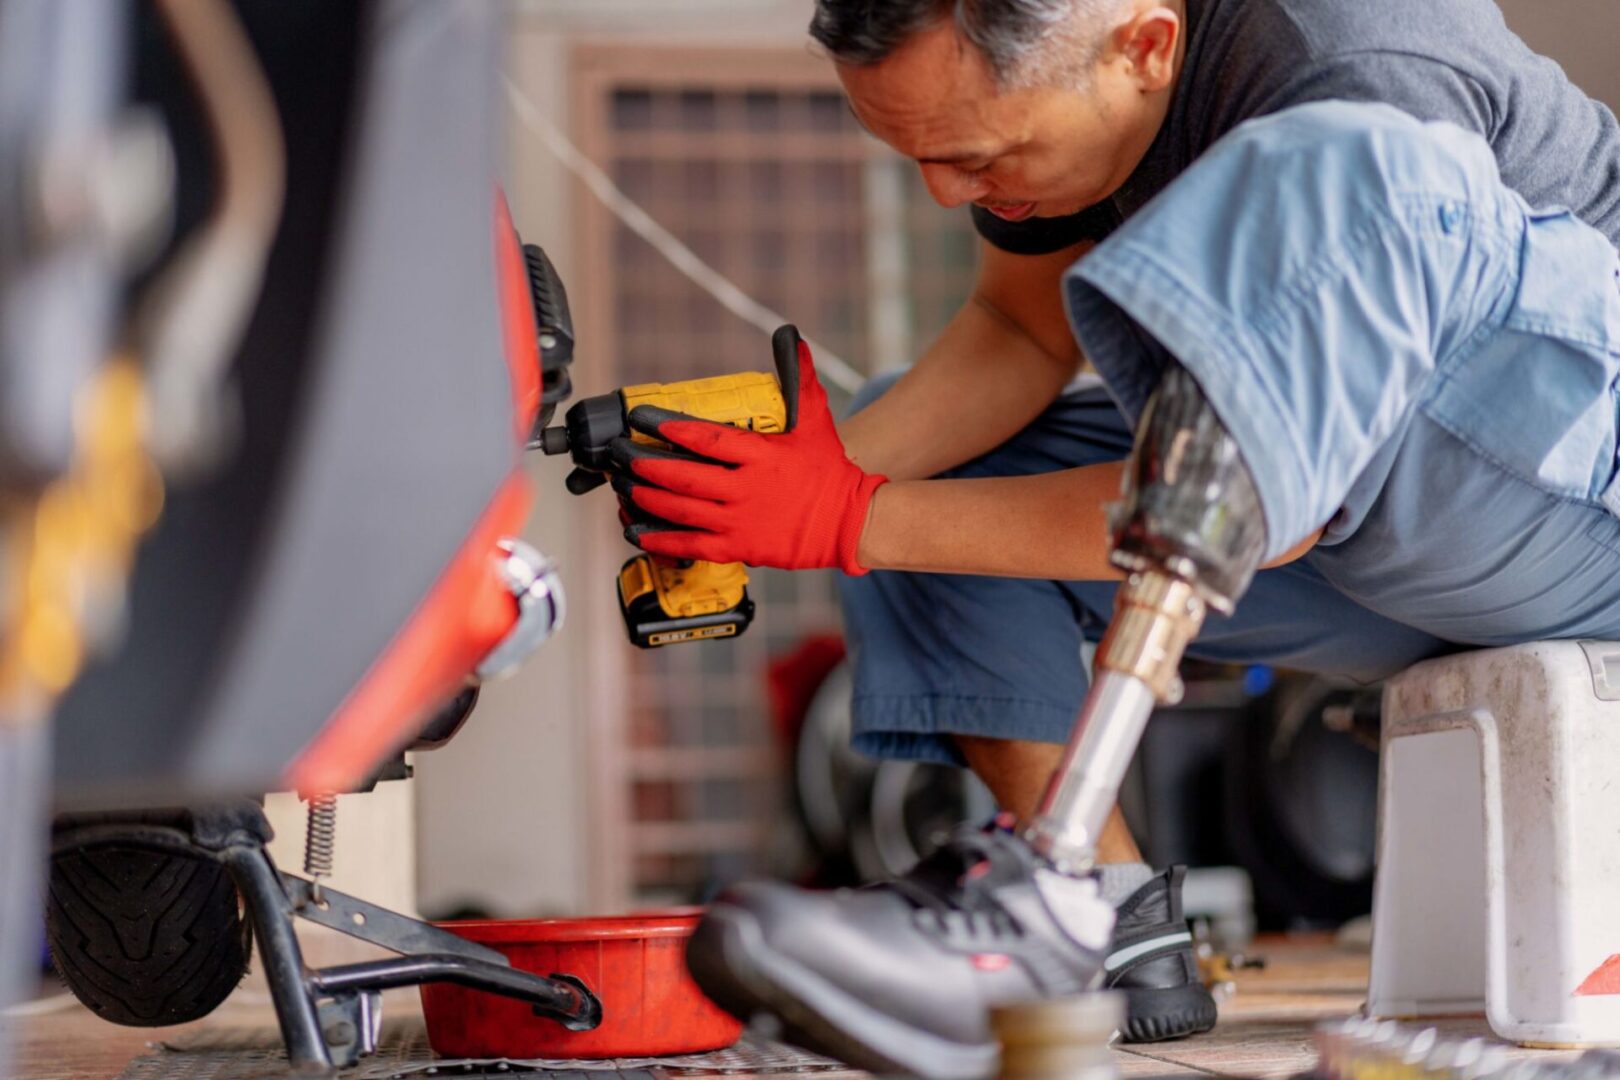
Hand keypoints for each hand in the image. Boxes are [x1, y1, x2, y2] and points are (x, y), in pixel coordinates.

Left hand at [609, 334, 886, 574]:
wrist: (848, 522)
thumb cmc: (828, 470)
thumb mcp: (815, 419)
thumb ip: (798, 377)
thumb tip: (791, 336)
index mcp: (761, 456)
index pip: (707, 438)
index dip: (671, 428)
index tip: (642, 418)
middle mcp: (745, 490)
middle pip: (683, 476)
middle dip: (644, 464)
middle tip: (619, 453)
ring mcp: (739, 522)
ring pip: (680, 510)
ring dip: (645, 497)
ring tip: (621, 485)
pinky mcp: (737, 548)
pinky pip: (689, 544)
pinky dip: (659, 537)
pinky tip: (635, 529)